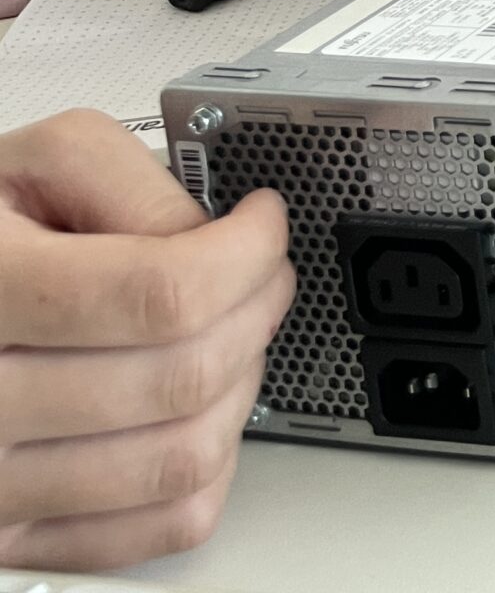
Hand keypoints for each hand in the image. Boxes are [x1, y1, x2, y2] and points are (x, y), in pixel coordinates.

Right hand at [0, 111, 295, 570]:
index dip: (247, 254)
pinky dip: (208, 465)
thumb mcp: (35, 167)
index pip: (165, 294)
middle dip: (258, 310)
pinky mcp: (17, 535)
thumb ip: (133, 185)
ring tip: (225, 335)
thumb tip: (215, 238)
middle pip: (187, 376)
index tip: (261, 225)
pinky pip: (164, 524)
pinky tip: (192, 407)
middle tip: (259, 273)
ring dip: (240, 386)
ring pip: (187, 457)